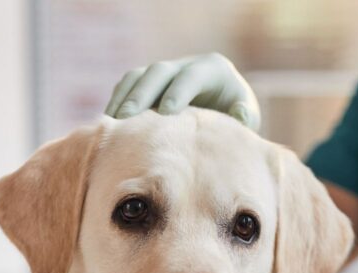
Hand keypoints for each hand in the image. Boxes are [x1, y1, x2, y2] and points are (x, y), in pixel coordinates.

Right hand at [104, 53, 260, 131]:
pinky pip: (128, 85)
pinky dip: (118, 100)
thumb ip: (244, 118)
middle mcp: (186, 64)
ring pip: (139, 75)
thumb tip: (240, 114)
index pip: (191, 76)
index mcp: (213, 69)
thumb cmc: (236, 118)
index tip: (165, 113)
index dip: (178, 92)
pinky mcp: (150, 82)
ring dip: (124, 97)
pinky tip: (109, 123)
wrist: (223, 112)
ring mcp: (166, 71)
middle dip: (142, 93)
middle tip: (127, 118)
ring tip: (112, 122)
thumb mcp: (248, 118)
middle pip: (159, 71)